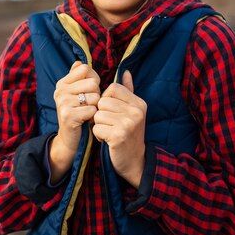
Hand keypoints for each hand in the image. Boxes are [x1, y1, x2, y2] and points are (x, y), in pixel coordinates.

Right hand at [49, 61, 99, 181]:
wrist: (69, 138)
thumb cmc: (78, 113)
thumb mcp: (76, 93)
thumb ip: (78, 77)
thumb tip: (79, 62)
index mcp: (63, 82)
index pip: (85, 68)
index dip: (94, 78)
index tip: (91, 90)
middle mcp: (60, 90)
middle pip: (92, 83)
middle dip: (97, 94)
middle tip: (89, 104)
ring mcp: (62, 102)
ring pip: (94, 97)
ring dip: (96, 106)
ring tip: (88, 112)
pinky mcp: (68, 115)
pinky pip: (92, 110)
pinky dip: (93, 116)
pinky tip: (86, 120)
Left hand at [93, 70, 146, 187]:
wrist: (135, 162)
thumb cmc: (130, 134)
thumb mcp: (132, 111)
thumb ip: (128, 91)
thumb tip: (126, 71)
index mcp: (139, 103)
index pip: (112, 88)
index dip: (105, 99)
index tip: (111, 111)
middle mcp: (136, 111)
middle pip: (102, 102)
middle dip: (101, 114)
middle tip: (110, 125)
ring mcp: (128, 124)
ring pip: (97, 115)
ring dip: (99, 126)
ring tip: (109, 133)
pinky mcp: (119, 136)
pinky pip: (96, 128)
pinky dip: (98, 136)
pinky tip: (107, 140)